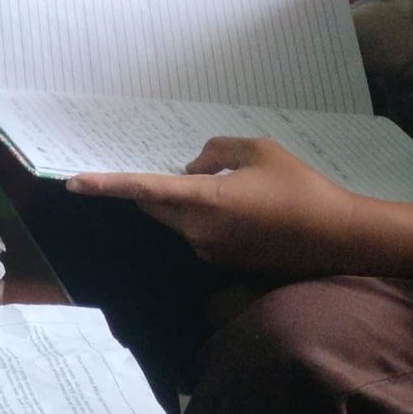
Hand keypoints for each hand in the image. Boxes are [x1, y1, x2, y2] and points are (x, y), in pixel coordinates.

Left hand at [66, 137, 372, 273]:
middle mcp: (198, 233)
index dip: (107, 185)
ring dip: (188, 201)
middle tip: (192, 169)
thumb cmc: (301, 188)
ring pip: (178, 219)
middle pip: (156, 206)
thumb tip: (192, 169)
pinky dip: (205, 216)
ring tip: (236, 187)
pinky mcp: (223, 263)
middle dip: (158, 187)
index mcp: (204, 202)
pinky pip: (199, 232)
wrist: (338, 237)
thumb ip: (215, 152)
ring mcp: (209, 252)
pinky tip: (244, 208)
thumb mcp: (258, 151)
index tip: (73, 183)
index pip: (143, 190)